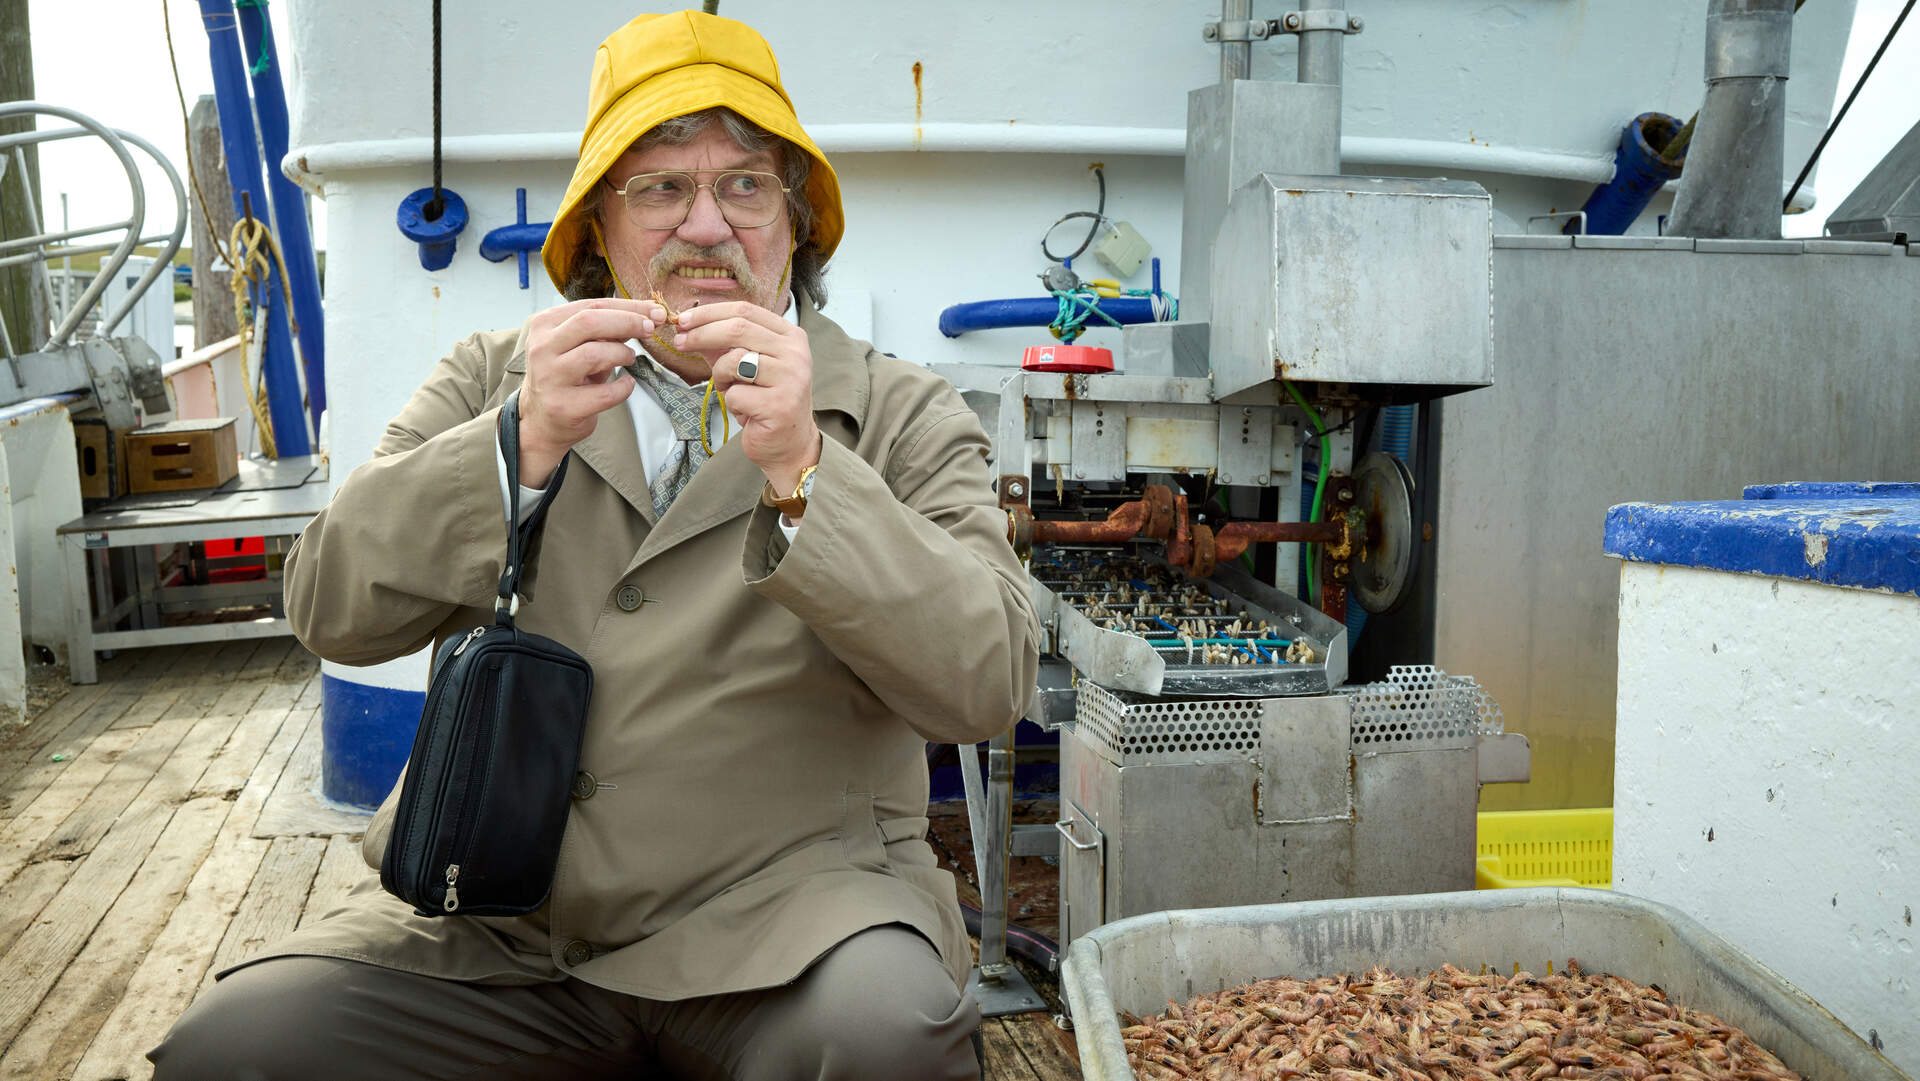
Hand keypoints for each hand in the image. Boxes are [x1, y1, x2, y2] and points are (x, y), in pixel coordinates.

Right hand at [518, 298, 667, 487]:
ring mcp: (550, 378)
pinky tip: (626, 384)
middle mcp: (542, 349)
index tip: (654, 311)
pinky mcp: (563, 407)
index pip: (591, 305)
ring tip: (629, 358)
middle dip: (627, 322)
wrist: (542, 419)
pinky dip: (623, 387)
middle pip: (589, 322)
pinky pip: (604, 393)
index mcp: (545, 325)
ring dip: (622, 354)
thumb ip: (605, 330)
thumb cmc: (567, 376)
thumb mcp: (580, 346)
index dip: (627, 306)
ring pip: (594, 354)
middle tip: (649, 329)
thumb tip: (645, 315)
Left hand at [673, 301, 821, 493]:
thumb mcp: (748, 365)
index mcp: (790, 337)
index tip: (684, 320)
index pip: (746, 310)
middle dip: (701, 334)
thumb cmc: (767, 400)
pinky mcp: (779, 405)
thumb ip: (725, 344)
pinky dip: (730, 401)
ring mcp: (790, 379)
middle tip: (680, 342)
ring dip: (718, 375)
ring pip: (734, 361)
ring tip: (727, 387)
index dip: (710, 312)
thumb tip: (688, 326)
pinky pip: (735, 394)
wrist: (790, 443)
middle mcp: (796, 353)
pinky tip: (743, 409)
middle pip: (737, 328)